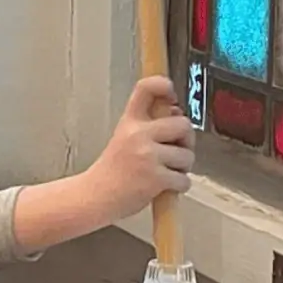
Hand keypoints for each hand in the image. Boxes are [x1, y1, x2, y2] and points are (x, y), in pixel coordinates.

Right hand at [83, 76, 193, 222]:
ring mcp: (147, 155)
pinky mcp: (155, 178)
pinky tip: (164, 187)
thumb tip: (178, 114)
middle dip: (186, 141)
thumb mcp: (124, 137)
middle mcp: (138, 134)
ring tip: (164, 173)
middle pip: (183, 124)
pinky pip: (184, 179)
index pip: (146, 89)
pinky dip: (179, 186)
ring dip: (182, 168)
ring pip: (187, 155)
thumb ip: (150, 125)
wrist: (95, 196)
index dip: (163, 85)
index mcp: (130, 121)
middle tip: (174, 152)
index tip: (171, 96)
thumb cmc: (113, 170)